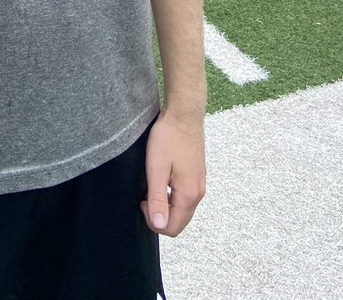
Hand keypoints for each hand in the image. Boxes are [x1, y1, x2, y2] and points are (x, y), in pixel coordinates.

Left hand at [141, 111, 205, 237]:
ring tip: (151, 186)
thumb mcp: (156, 169)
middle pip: (179, 222)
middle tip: (145, 196)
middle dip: (160, 216)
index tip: (142, 201)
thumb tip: (159, 225)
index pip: (172, 228)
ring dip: (166, 206)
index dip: (154, 222)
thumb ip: (157, 199)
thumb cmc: (168, 138)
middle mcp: (199, 193)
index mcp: (189, 195)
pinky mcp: (198, 175)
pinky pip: (185, 198)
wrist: (184, 114)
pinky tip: (162, 180)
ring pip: (183, 210)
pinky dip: (173, 197)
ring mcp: (200, 184)